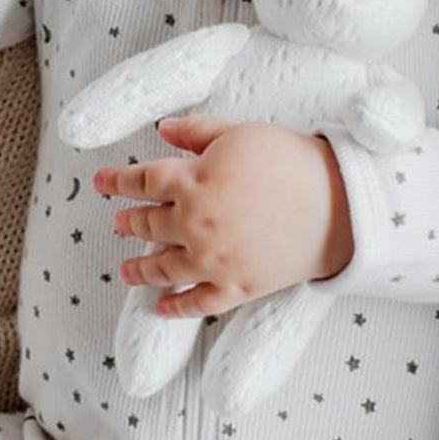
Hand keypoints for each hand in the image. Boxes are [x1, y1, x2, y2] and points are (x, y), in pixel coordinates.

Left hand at [93, 115, 353, 318]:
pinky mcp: (236, 287)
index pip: (140, 181)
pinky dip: (175, 308)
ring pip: (163, 268)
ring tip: (126, 271)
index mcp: (191, 181)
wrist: (337, 204)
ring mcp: (213, 260)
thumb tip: (161, 130)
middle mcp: (193, 224)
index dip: (116, 181)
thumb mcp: (238, 133)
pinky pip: (198, 303)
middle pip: (148, 224)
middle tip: (119, 223)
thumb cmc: (288, 161)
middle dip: (129, 223)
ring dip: (140, 271)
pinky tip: (160, 309)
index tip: (101, 183)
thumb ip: (196, 131)